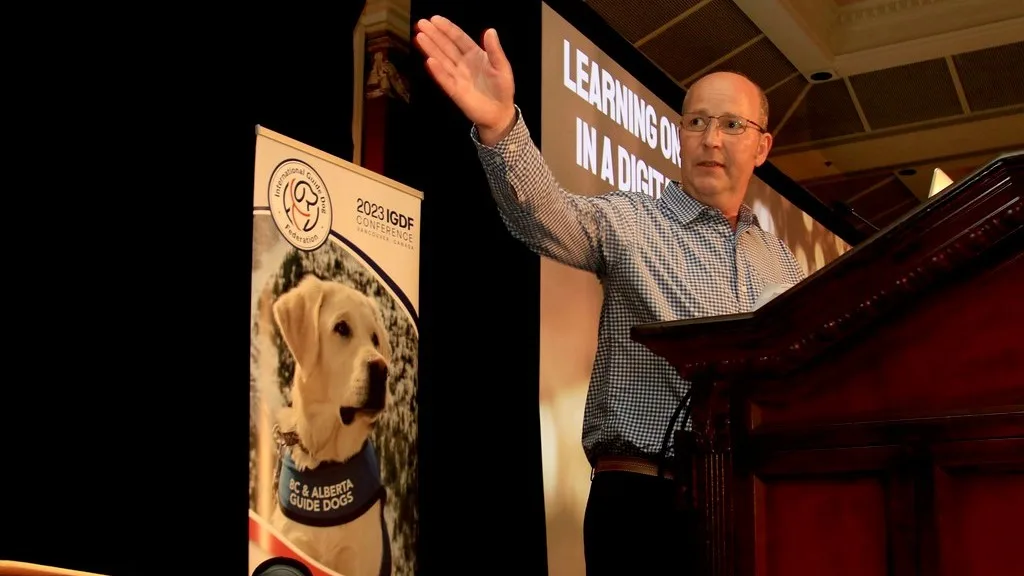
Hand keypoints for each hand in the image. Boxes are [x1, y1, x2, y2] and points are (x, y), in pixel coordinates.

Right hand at [414, 15, 515, 144]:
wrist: (500, 112)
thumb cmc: (502, 88)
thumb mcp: (502, 66)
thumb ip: (495, 50)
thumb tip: (490, 30)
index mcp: (474, 55)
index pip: (459, 38)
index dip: (448, 29)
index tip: (435, 19)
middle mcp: (463, 63)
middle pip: (446, 46)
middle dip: (434, 35)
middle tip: (421, 23)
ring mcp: (457, 77)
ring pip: (442, 60)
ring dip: (431, 49)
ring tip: (420, 37)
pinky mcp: (455, 91)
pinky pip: (445, 80)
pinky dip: (438, 71)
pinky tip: (429, 61)